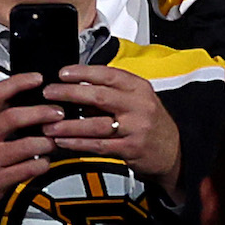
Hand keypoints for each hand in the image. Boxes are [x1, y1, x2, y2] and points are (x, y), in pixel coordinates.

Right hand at [0, 73, 56, 224]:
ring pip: (26, 145)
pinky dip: (42, 164)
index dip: (19, 82)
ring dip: (46, 142)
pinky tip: (44, 162)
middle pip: (14, 117)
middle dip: (41, 113)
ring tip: (54, 140)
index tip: (38, 78)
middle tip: (57, 113)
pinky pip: (28, 169)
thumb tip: (20, 97)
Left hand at [43, 65, 182, 196]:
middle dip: (69, 93)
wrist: (174, 151)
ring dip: (68, 124)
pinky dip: (78, 143)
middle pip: (99, 96)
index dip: (83, 72)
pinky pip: (99, 145)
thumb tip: (76, 85)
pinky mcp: (131, 149)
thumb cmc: (149, 121)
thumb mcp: (137, 99)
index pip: (107, 74)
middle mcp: (138, 105)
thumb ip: (111, 91)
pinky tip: (63, 141)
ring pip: (96, 124)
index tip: (62, 73)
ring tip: (49, 123)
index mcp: (138, 87)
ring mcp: (136, 128)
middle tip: (49, 93)